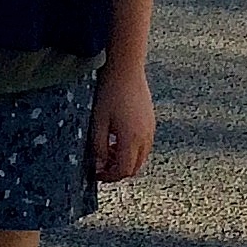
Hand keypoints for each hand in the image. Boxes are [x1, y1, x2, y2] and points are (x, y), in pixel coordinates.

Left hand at [90, 64, 153, 180]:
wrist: (126, 70)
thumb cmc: (109, 93)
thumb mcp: (98, 121)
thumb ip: (98, 146)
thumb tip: (99, 164)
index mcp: (131, 139)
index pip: (123, 170)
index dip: (109, 176)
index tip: (95, 173)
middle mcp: (145, 137)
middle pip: (134, 168)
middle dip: (117, 171)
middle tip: (100, 166)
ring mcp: (150, 129)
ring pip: (140, 157)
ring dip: (125, 160)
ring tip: (107, 150)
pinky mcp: (151, 122)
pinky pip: (144, 145)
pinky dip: (131, 149)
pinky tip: (117, 138)